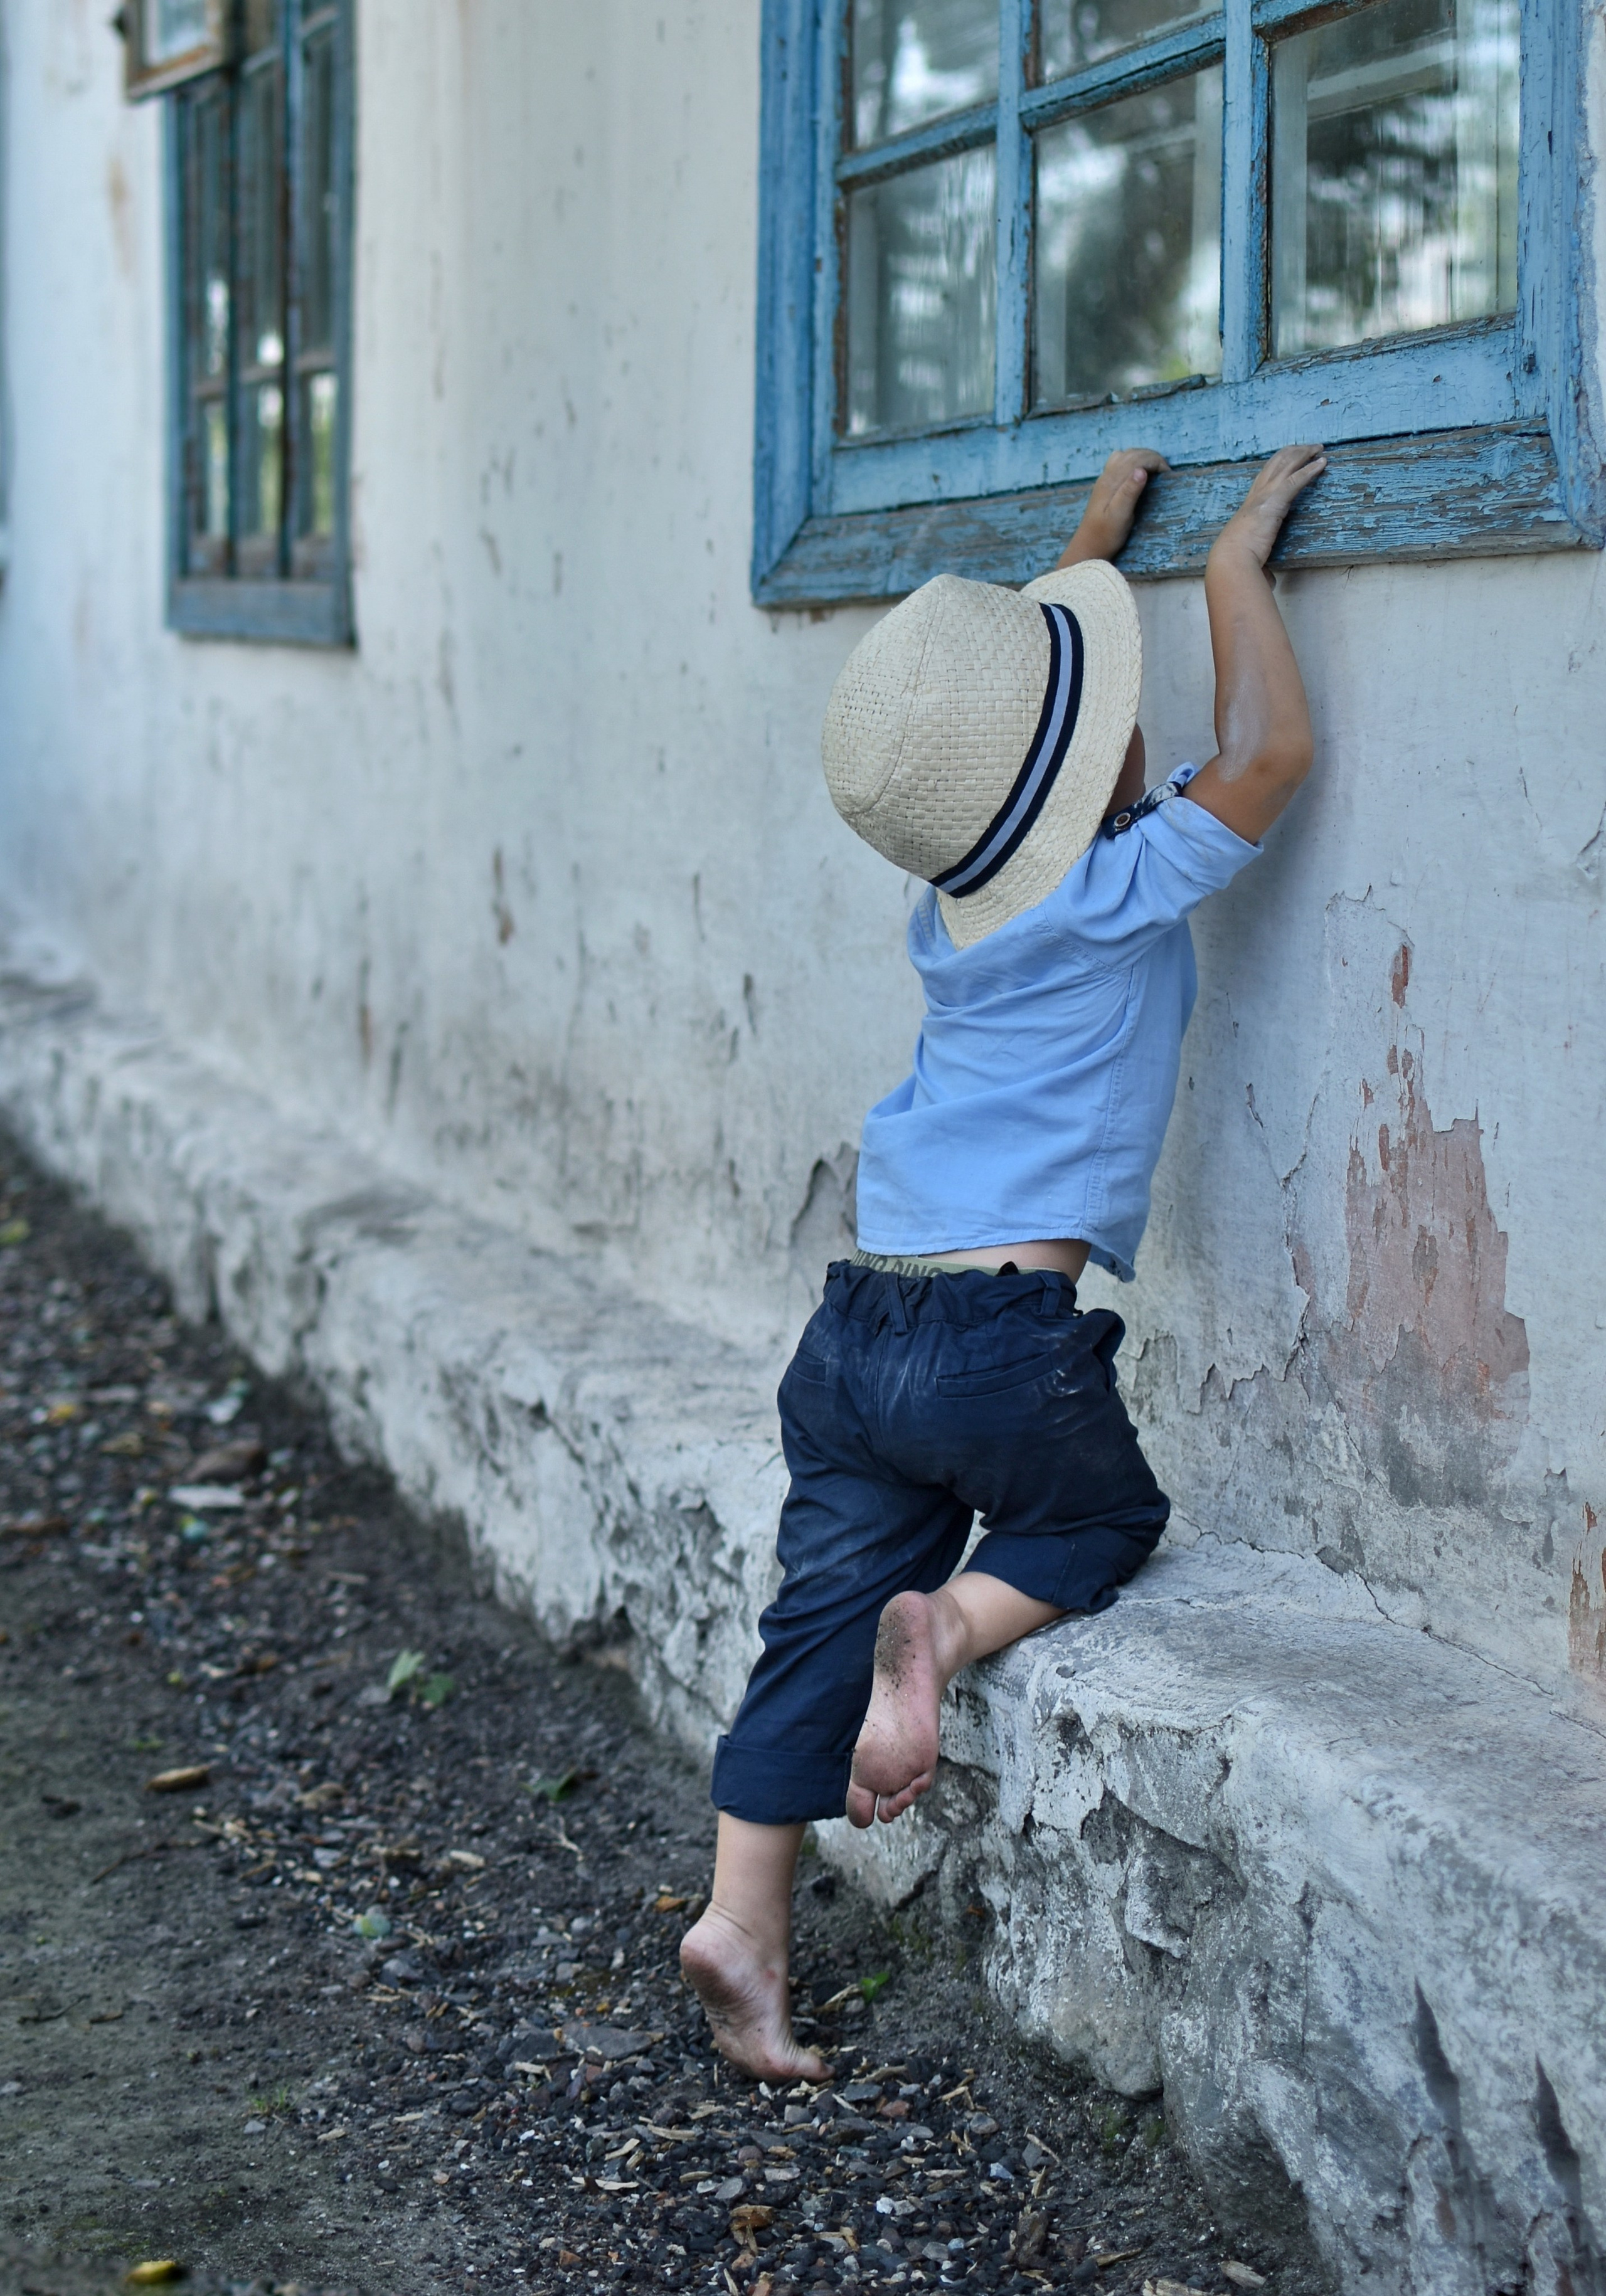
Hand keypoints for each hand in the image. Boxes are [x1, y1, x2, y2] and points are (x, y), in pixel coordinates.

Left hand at [1055, 448, 1168, 567]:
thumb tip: (1141, 470)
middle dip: (1152, 458)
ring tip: (1155, 470)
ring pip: (1125, 456)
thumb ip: (1129, 492)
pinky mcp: (1104, 486)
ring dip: (1142, 457)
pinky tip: (1138, 473)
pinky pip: (1119, 463)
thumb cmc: (1106, 535)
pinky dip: (1132, 462)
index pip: (1137, 459)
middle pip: (1132, 454)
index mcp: (1112, 481)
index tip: (1169, 475)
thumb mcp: (1120, 516)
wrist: (1088, 547)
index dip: (1156, 462)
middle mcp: (1107, 476)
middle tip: (1166, 472)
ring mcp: (1104, 480)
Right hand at [1213, 443, 1326, 570]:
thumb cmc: (1237, 564)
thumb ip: (1263, 566)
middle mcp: (1256, 496)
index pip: (1265, 477)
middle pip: (1275, 463)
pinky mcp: (1274, 502)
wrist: (1230, 562)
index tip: (1292, 459)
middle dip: (1294, 452)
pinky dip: (1310, 470)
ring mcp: (1264, 496)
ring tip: (1320, 449)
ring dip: (1304, 454)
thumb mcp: (1252, 559)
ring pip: (1286, 465)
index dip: (1280, 465)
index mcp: (1250, 507)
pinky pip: (1295, 480)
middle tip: (1311, 447)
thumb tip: (1269, 583)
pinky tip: (1323, 463)